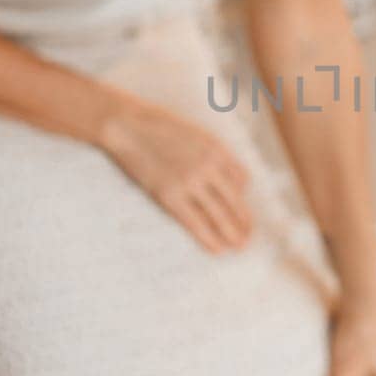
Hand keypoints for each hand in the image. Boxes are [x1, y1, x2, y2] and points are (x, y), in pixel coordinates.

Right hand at [98, 91, 254, 253]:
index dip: (243, 195)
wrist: (127, 126)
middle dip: (244, 221)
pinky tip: (216, 249)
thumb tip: (225, 178)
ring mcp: (190, 182)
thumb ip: (211, 153)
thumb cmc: (157, 126)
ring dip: (231, 233)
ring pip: (220, 214)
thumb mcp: (194, 133)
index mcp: (217, 148)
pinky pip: (196, 223)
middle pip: (235, 200)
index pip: (242, 178)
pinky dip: (208, 238)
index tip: (241, 208)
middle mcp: (208, 166)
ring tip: (238, 246)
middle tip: (249, 236)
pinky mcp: (170, 196)